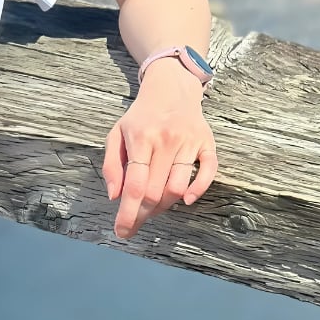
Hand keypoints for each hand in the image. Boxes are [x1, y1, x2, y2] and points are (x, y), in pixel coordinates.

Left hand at [101, 63, 217, 238]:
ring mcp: (188, 142)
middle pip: (156, 191)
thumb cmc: (140, 117)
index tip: (122, 231)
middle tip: (135, 222)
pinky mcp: (207, 143)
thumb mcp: (116, 134)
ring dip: (165, 205)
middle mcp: (166, 141)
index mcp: (140, 138)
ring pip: (178, 187)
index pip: (135, 185)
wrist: (171, 88)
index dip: (128, 213)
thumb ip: (112, 165)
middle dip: (144, 214)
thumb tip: (114, 196)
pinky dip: (199, 189)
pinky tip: (186, 200)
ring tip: (154, 207)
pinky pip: (208, 172)